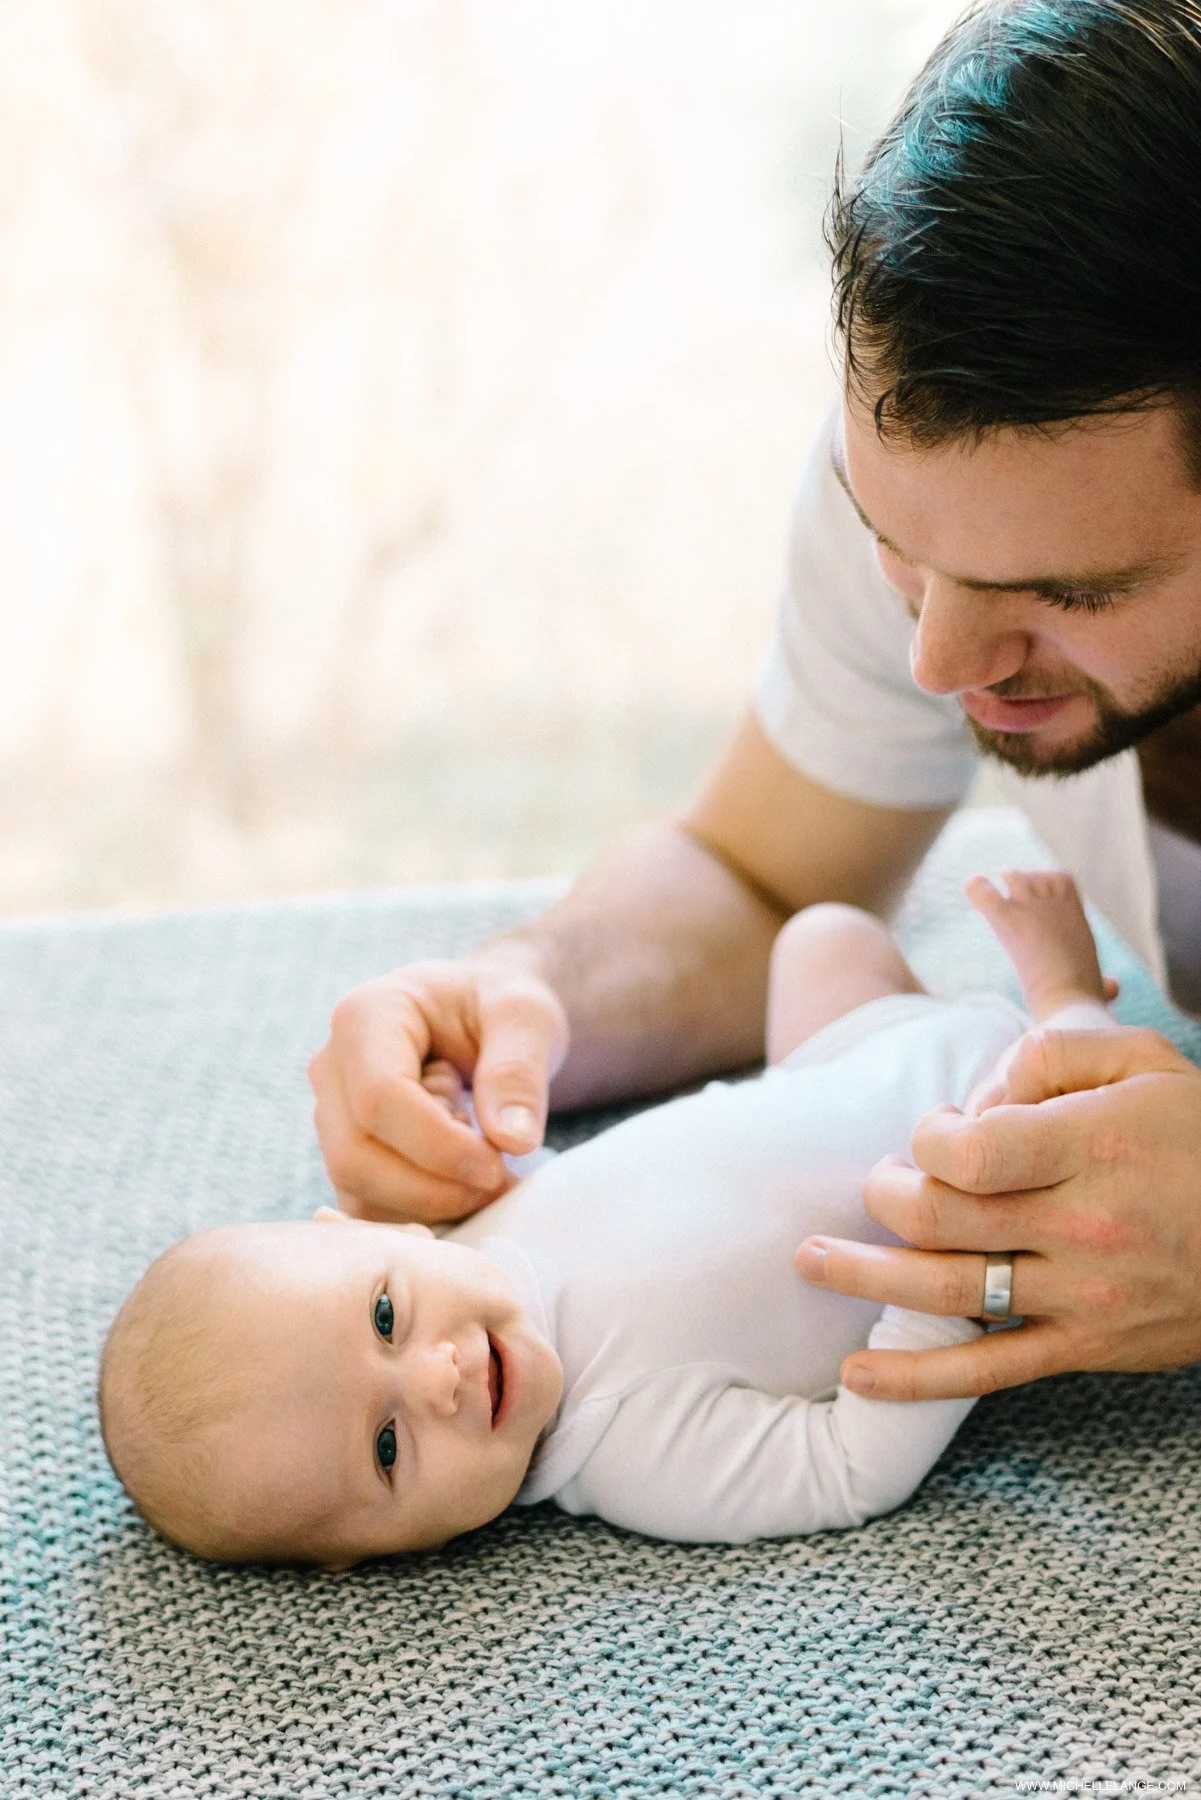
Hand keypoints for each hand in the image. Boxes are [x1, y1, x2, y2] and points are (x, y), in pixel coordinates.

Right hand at [308, 956, 567, 1223]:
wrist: (482, 1019)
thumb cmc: (497, 1007)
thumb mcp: (525, 1015)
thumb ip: (518, 1070)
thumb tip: (512, 1140)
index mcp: (363, 1016)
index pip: (380, 1099)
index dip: (438, 1147)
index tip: (498, 1166)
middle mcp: (331, 1068)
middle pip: (355, 1157)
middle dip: (433, 1189)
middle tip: (501, 1181)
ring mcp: (331, 1116)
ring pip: (358, 1192)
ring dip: (432, 1205)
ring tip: (489, 1174)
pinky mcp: (347, 1155)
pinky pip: (369, 1208)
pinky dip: (424, 1216)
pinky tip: (467, 1188)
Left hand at [795, 1025, 1200, 1398]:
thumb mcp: (1144, 1061)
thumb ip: (1054, 1053)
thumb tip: (981, 1088)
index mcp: (1091, 1149)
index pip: (965, 1152)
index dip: (927, 1136)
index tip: (937, 1131)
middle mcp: (1081, 1228)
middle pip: (940, 1217)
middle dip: (885, 1193)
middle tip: (879, 1181)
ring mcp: (1081, 1296)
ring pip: (946, 1290)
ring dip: (864, 1275)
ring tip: (808, 1257)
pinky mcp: (1086, 1348)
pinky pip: (989, 1371)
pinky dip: (916, 1378)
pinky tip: (857, 1377)